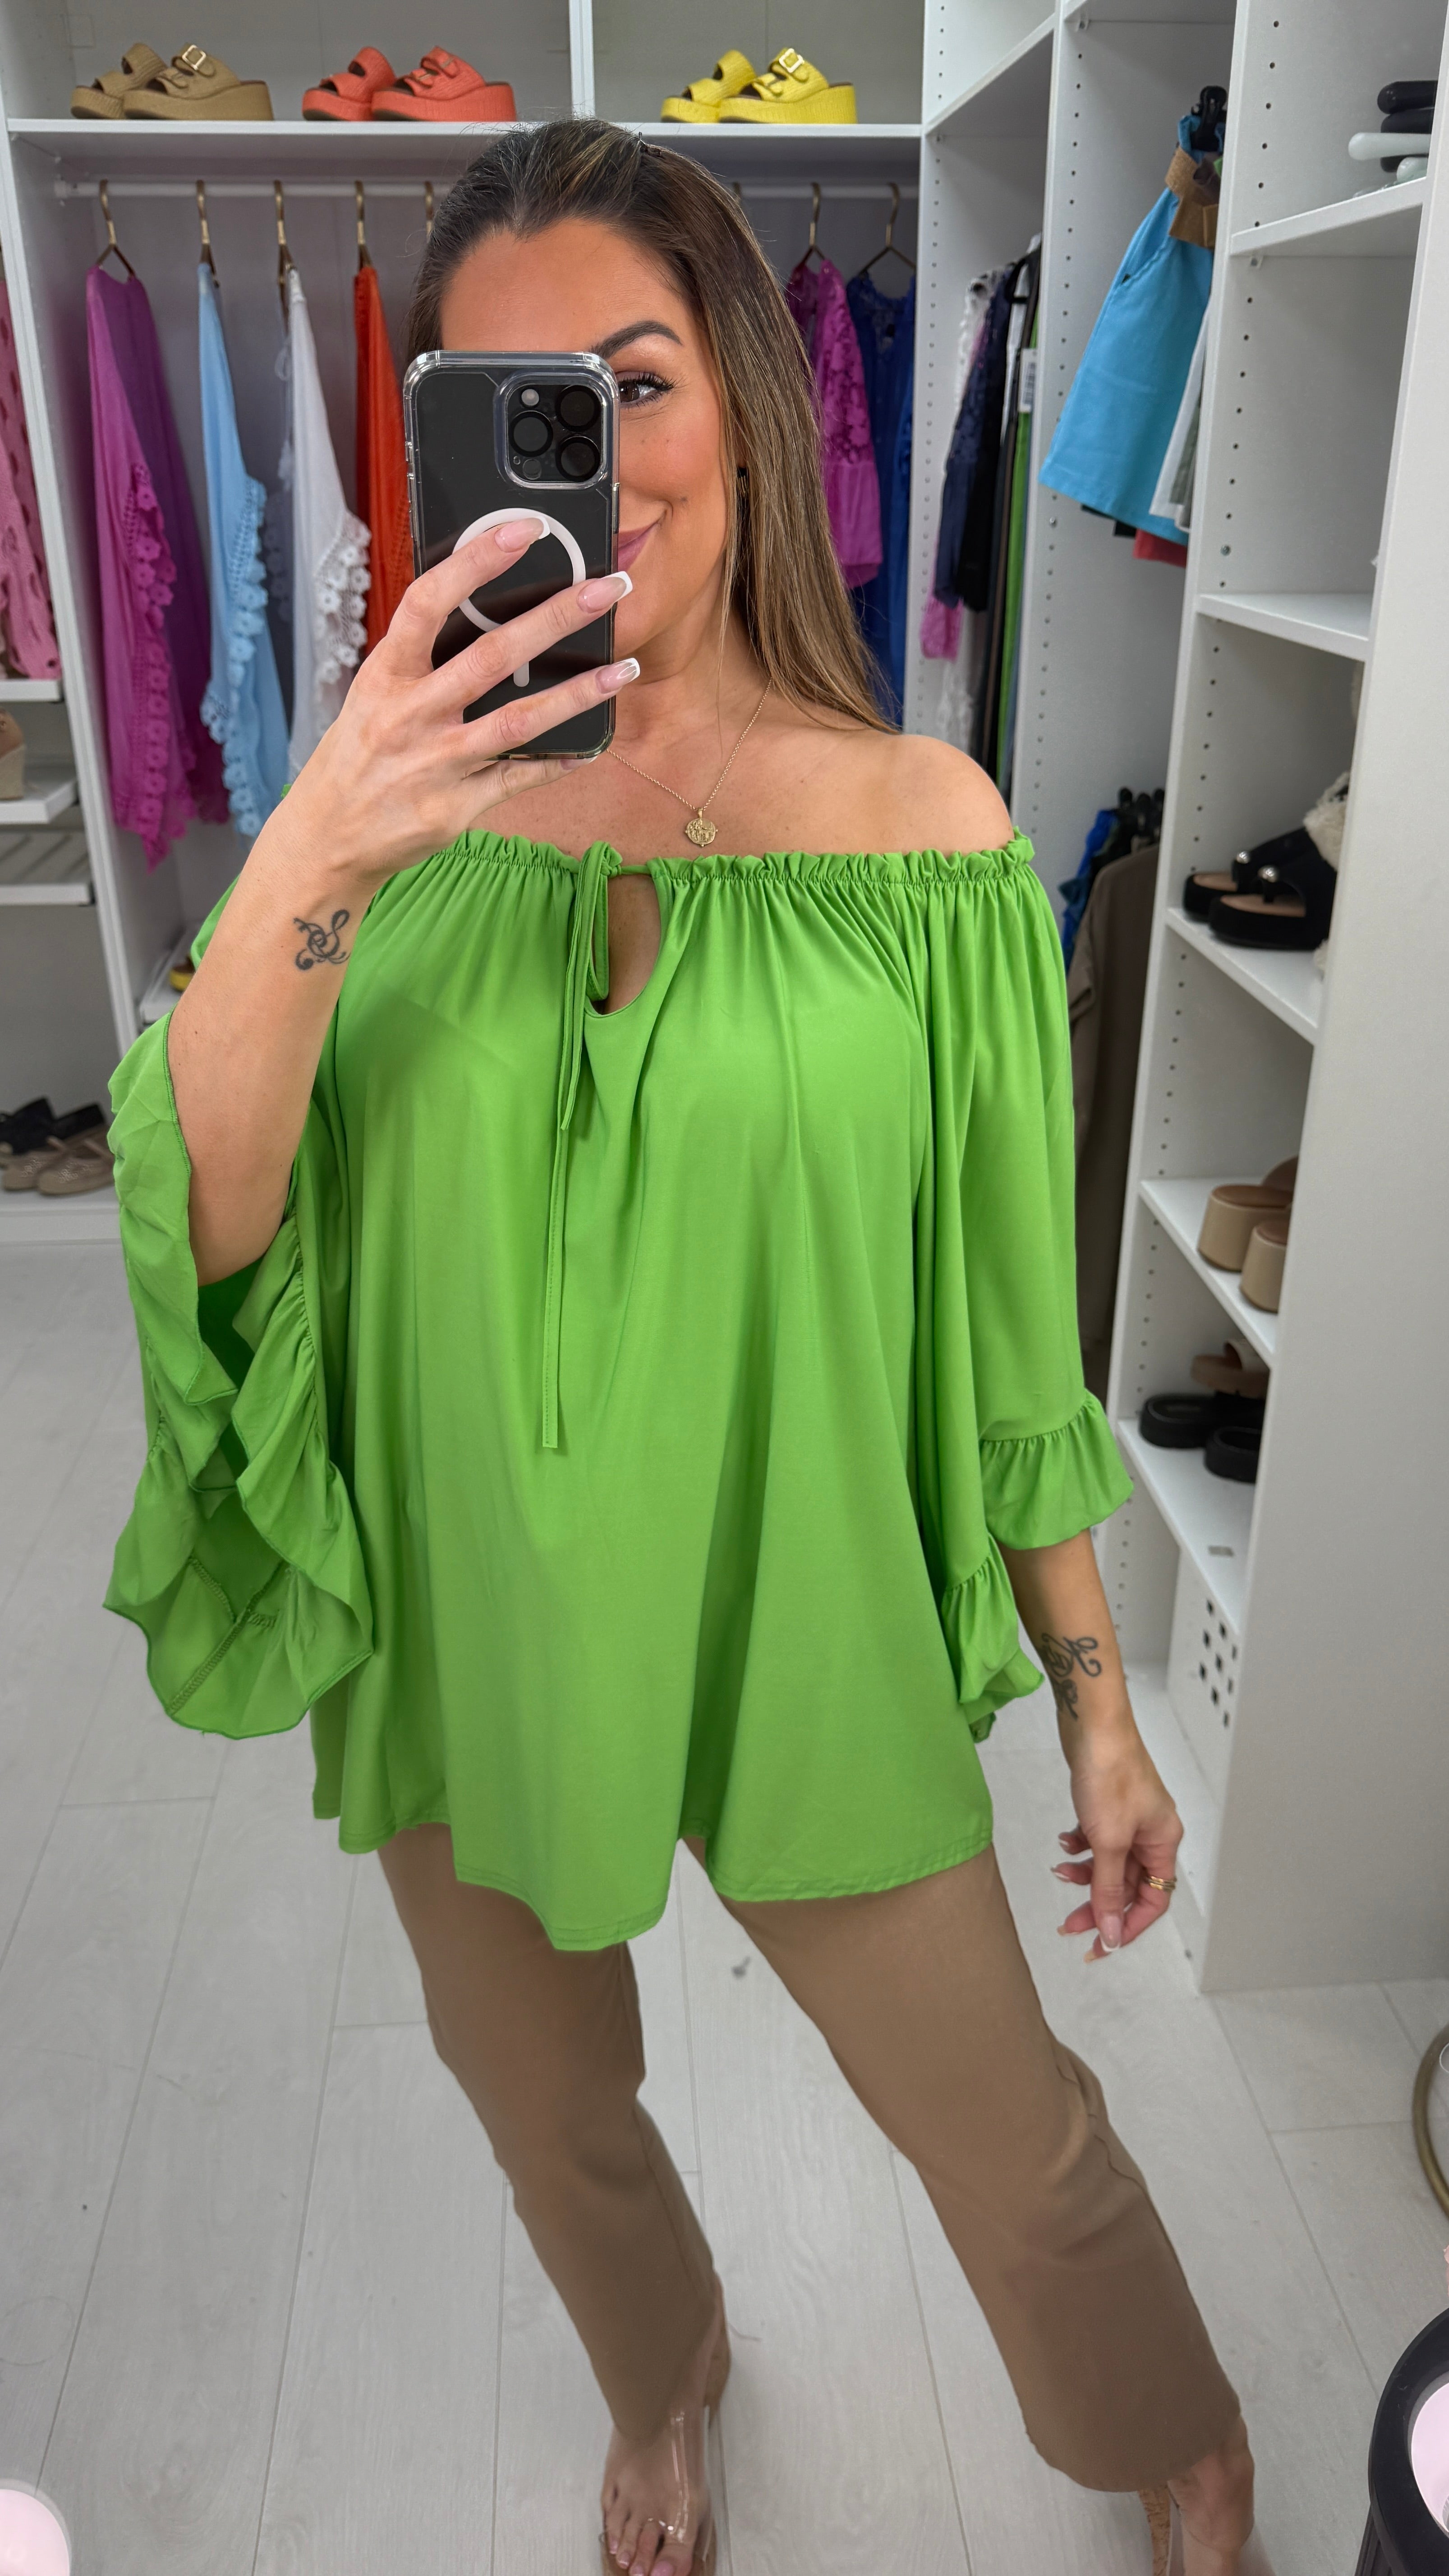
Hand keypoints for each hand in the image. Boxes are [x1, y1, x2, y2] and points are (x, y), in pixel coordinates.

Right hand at [275, 519, 635, 891]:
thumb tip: (478, 610)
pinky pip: (518, 779)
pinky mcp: (455, 807)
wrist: (328, 838)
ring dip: (576, 694)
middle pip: (491, 655)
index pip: (429, 602)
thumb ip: (420, 658)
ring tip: (621, 670)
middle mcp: (410, 715)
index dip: (476, 562)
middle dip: (556, 617)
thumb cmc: (358, 756)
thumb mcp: (374, 695)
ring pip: (518, 721)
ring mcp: (435, 763)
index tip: (525, 530)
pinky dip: (557, 762)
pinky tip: (591, 746)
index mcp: (387, 675)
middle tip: (607, 590)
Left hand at [1052, 1725, 1182, 1959]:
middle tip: (1068, 1922)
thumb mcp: (1108, 1841)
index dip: (1128, 1926)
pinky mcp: (1108, 1803)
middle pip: (1127, 1884)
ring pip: (1109, 1863)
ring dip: (1085, 1873)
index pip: (1153, 1900)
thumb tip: (1112, 1933)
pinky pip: (1097, 1838)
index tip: (1102, 1945)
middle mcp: (1152, 1831)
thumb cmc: (1110, 1773)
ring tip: (1060, 1869)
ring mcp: (1130, 1816)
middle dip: (1097, 1903)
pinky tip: (1064, 1840)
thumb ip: (1108, 1890)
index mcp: (1164, 1842)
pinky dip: (1080, 1845)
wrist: (1092, 1724)